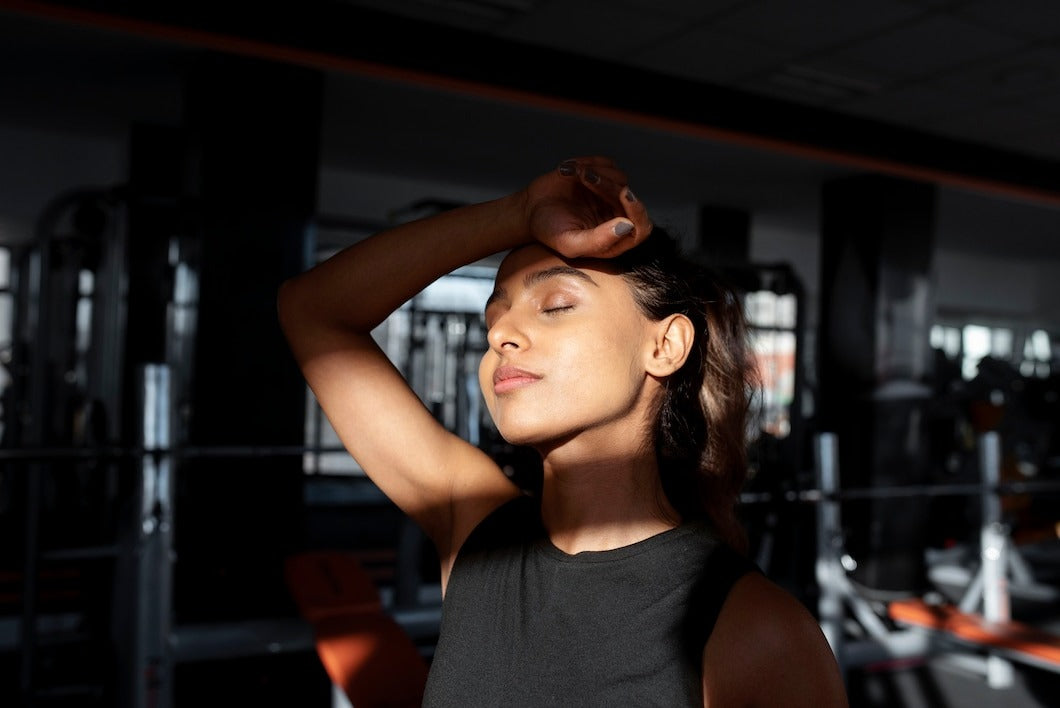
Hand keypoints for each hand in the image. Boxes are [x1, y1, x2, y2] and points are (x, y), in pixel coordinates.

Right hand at [522, 156, 651, 258]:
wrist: (530, 210)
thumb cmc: (550, 231)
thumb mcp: (570, 243)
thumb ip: (599, 241)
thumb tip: (627, 227)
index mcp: (615, 238)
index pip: (641, 228)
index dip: (638, 212)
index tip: (626, 196)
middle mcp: (617, 216)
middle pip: (629, 198)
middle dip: (609, 186)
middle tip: (586, 178)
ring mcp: (611, 195)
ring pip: (619, 178)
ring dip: (596, 172)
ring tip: (573, 173)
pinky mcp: (602, 176)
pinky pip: (606, 164)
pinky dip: (588, 163)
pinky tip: (568, 171)